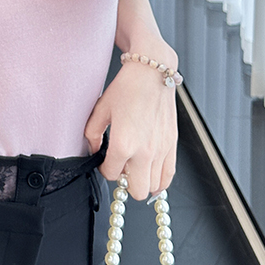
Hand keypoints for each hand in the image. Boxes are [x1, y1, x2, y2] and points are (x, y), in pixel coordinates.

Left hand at [83, 60, 177, 200]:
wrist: (152, 73)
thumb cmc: (127, 88)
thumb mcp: (101, 109)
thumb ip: (92, 134)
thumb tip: (94, 151)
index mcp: (123, 143)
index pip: (111, 174)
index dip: (104, 169)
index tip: (105, 160)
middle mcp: (144, 151)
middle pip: (135, 190)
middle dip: (125, 182)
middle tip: (121, 166)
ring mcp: (161, 150)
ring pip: (154, 188)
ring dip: (142, 181)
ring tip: (135, 166)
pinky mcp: (172, 145)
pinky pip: (169, 176)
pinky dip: (160, 180)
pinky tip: (150, 171)